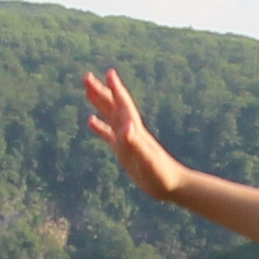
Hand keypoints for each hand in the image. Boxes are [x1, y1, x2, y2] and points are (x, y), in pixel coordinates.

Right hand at [81, 68, 187, 203]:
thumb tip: (126, 126)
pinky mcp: (124, 151)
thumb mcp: (147, 159)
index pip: (123, 105)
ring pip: (109, 116)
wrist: (172, 185)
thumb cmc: (162, 174)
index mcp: (135, 129)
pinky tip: (90, 121)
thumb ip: (136, 142)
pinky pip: (108, 135)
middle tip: (86, 76)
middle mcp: (130, 131)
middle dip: (101, 91)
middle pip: (113, 105)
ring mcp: (126, 140)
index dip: (116, 89)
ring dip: (99, 103)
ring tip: (87, 90)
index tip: (109, 72)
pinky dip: (99, 126)